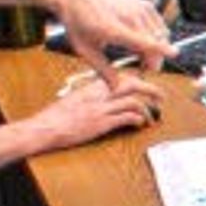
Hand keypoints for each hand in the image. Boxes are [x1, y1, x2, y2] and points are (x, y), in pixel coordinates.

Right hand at [27, 72, 157, 151]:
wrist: (45, 127)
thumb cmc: (56, 116)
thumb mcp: (74, 99)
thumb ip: (91, 96)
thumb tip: (105, 97)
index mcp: (91, 87)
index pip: (119, 77)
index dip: (136, 81)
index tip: (145, 85)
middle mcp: (98, 94)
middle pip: (131, 84)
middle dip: (150, 89)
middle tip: (161, 96)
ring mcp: (100, 108)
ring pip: (133, 101)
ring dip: (147, 108)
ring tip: (152, 116)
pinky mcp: (101, 123)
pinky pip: (126, 117)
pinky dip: (138, 120)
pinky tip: (140, 124)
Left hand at [48, 0, 168, 67]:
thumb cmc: (79, 19)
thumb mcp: (85, 49)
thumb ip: (103, 70)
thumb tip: (116, 87)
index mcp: (113, 29)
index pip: (143, 39)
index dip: (161, 48)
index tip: (174, 54)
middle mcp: (129, 17)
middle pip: (156, 42)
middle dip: (154, 58)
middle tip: (145, 67)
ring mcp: (139, 8)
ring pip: (161, 34)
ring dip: (157, 48)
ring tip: (142, 54)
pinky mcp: (144, 4)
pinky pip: (161, 24)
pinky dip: (158, 35)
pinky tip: (146, 39)